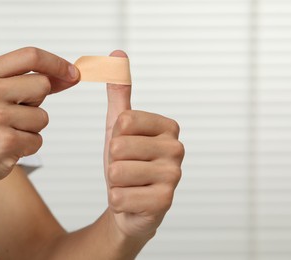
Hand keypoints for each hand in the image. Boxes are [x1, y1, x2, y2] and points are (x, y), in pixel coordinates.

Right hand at [0, 47, 78, 192]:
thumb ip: (28, 81)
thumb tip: (69, 75)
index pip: (30, 56)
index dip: (57, 63)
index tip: (73, 73)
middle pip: (42, 85)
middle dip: (38, 101)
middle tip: (15, 113)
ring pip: (43, 117)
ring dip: (32, 128)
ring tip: (8, 131)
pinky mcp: (5, 141)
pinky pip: (38, 140)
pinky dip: (28, 145)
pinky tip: (8, 145)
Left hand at [103, 51, 183, 238]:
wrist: (130, 204)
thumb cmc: (126, 163)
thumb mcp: (119, 127)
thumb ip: (120, 93)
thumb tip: (117, 53)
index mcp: (169, 127)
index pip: (124, 121)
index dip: (115, 137)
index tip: (127, 148)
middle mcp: (177, 148)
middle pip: (118, 147)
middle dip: (113, 162)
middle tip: (127, 169)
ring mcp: (174, 176)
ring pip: (117, 172)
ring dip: (115, 182)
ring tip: (130, 184)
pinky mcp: (165, 201)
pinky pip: (119, 196)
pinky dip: (118, 200)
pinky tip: (133, 200)